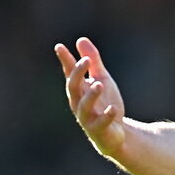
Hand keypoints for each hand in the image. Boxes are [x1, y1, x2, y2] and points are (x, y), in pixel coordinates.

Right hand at [56, 37, 125, 157]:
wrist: (114, 135)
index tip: (60, 47)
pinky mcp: (99, 131)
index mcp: (79, 90)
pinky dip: (107, 116)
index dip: (65, 61)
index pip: (69, 73)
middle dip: (78, 74)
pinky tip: (113, 109)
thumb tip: (81, 39)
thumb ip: (93, 62)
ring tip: (100, 84)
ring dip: (91, 95)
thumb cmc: (104, 105)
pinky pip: (101, 123)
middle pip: (73, 88)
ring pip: (84, 107)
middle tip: (85, 60)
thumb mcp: (102, 79)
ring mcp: (87, 118)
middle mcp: (79, 103)